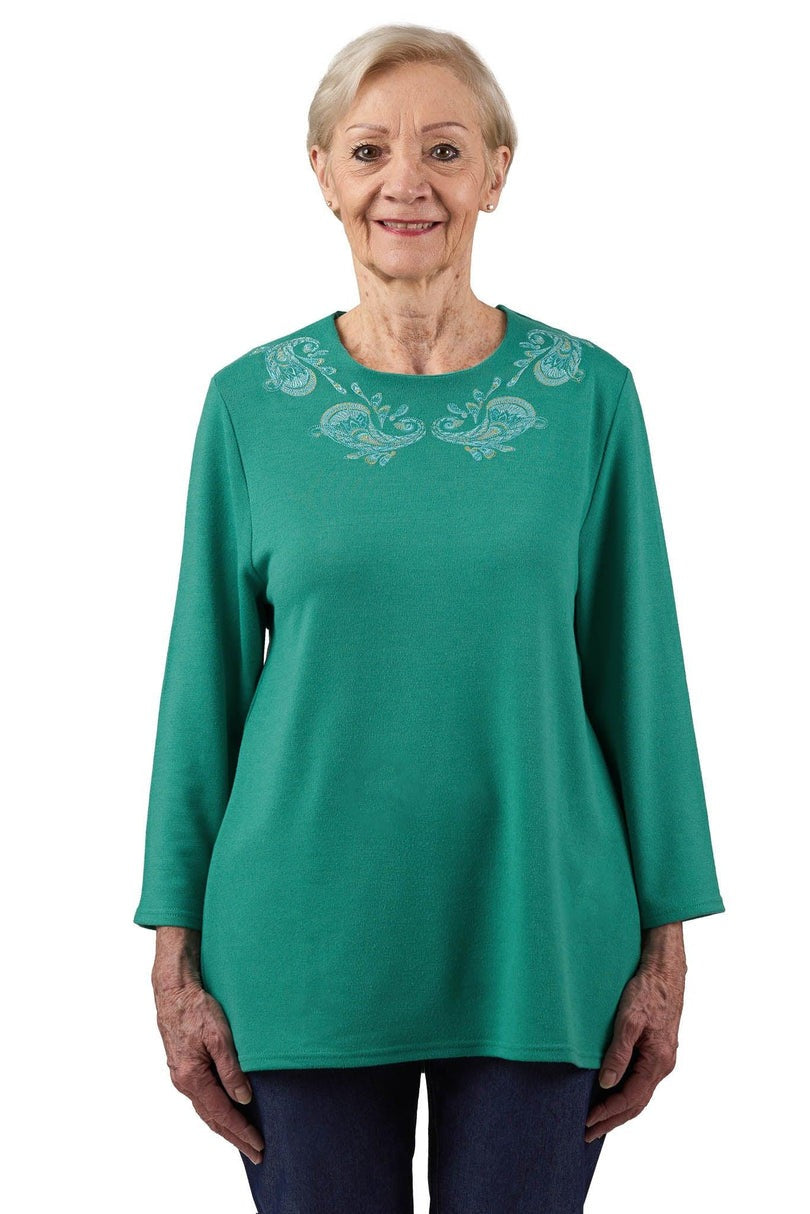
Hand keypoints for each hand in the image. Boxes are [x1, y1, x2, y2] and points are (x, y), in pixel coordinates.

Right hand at [152, 976, 264, 1165]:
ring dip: (225, 1127)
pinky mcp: (183, 1069)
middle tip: (256, 1153)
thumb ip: (231, 1069)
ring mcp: (181, 1077)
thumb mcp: (219, 1036)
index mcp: (193, 1078)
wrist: (174, 993)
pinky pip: (202, 1099)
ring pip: (206, 1111)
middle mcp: (184, 1083)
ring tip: (243, 1140)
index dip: (242, 1131)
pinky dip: (216, 1112)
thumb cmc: (196, 1009)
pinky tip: (225, 1113)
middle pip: (213, 1119)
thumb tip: (244, 1098)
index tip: (258, 1145)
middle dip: (235, 1138)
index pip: (222, 1114)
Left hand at [584, 935, 685, 1142]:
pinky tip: (612, 1093)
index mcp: (658, 1062)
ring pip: (639, 1094)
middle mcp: (662, 1065)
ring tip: (598, 1120)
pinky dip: (625, 1093)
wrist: (664, 971)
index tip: (588, 1122)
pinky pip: (640, 1080)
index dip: (609, 1112)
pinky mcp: (656, 1051)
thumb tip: (606, 1084)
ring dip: (619, 1109)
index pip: (631, 1099)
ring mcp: (661, 1059)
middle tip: (589, 1133)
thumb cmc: (647, 991)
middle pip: (637, 1103)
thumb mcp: (630, 1019)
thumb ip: (619, 1052)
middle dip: (612, 1119)